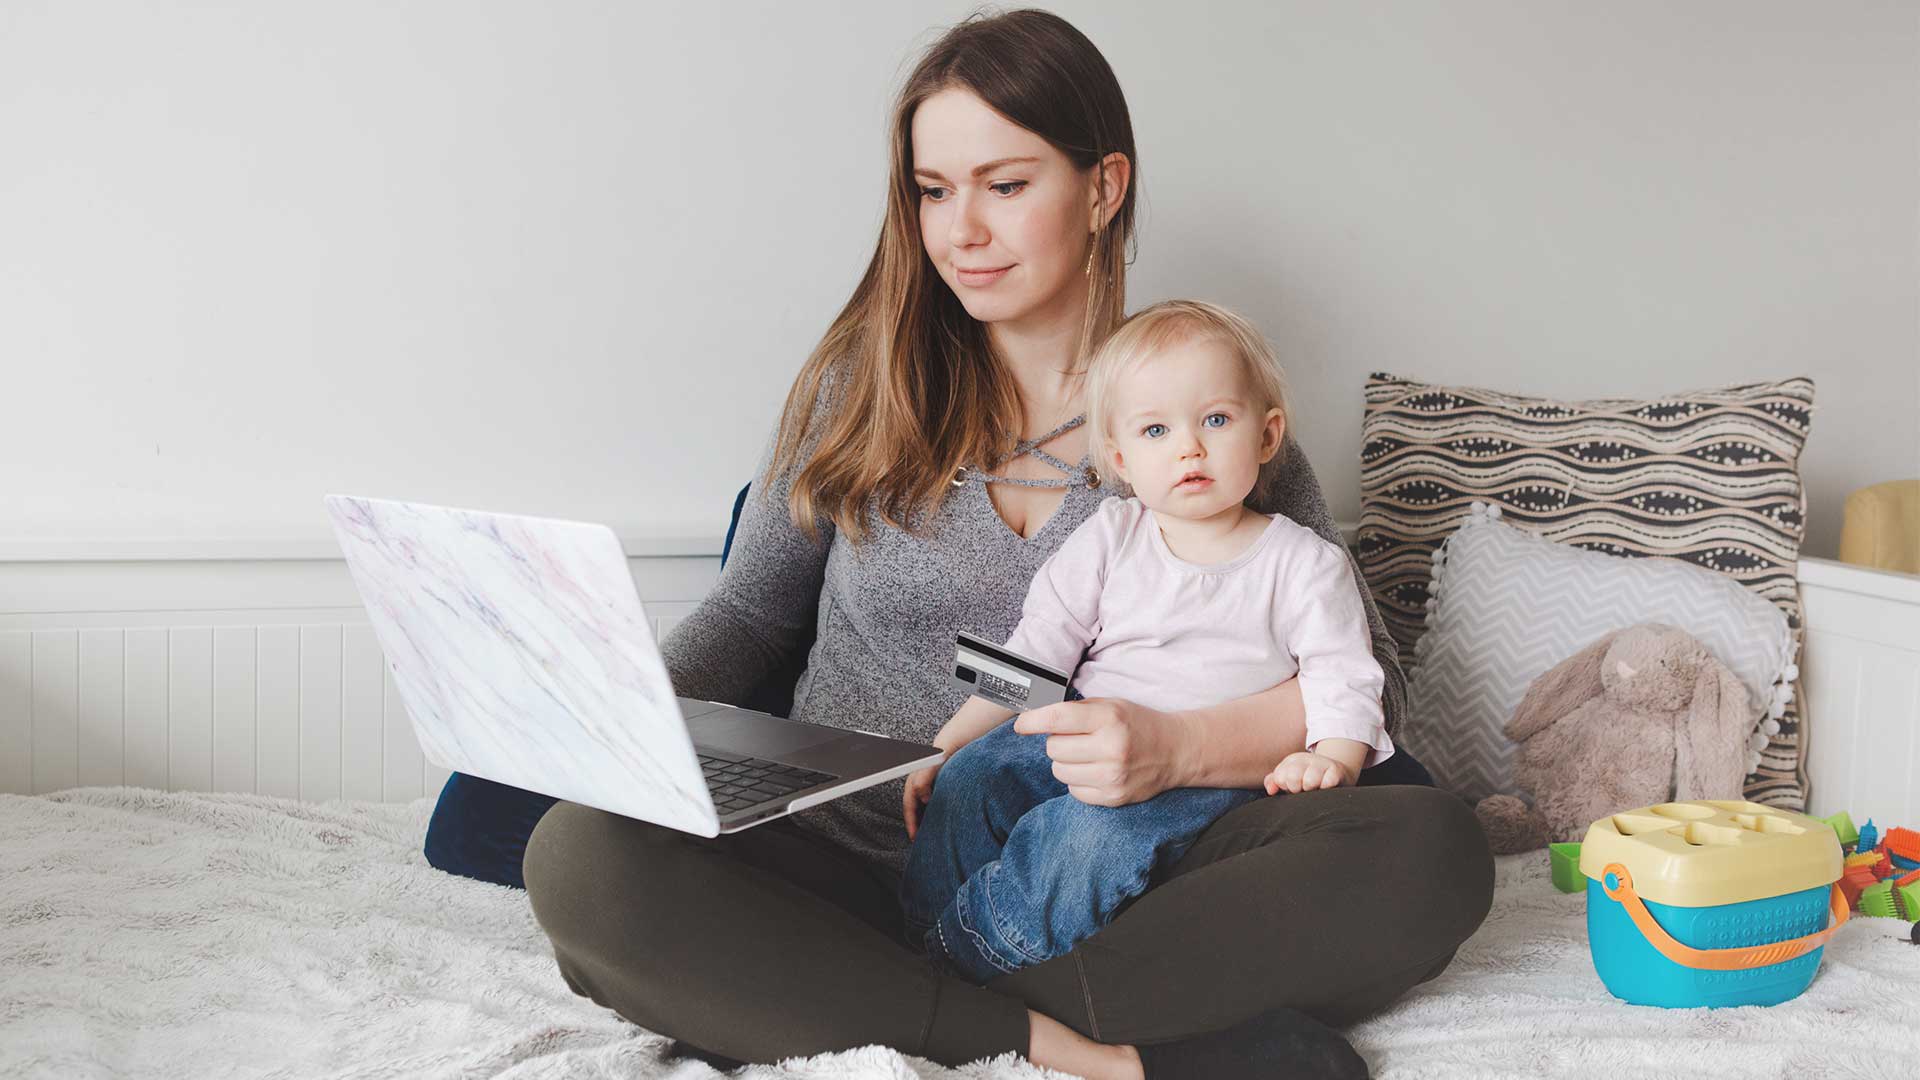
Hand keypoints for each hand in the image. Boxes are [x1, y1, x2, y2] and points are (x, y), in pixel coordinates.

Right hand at [902, 759, 943, 839]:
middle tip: (921, 841)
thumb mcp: (933, 764)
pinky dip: (934, 812)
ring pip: (923, 806)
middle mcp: (919, 784)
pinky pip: (933, 802)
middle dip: (916, 824)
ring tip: (930, 833)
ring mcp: (928, 785)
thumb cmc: (944, 751)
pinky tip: (942, 817)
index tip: (915, 837)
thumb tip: (921, 795)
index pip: (909, 807)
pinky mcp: (938, 785)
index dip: (911, 823)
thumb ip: (924, 778)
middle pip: (914, 809)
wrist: (956, 741)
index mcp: (914, 782)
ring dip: (925, 819)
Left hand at [1012, 696, 1182, 806]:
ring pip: (1059, 771)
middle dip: (1057, 741)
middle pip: (1053, 747)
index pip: (1056, 719)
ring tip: (1086, 755)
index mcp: (1109, 718)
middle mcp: (1111, 748)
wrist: (1176, 751)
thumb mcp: (1110, 705)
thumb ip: (1074, 709)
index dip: (1031, 721)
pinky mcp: (1113, 797)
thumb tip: (1032, 715)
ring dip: (1065, 762)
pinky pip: (1073, 791)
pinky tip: (1095, 770)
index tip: (1021, 724)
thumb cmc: (1136, 723)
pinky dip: (1077, 781)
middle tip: (1075, 737)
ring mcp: (1113, 776)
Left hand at [1264, 751, 1351, 793]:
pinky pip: (1328, 782)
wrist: (1337, 772)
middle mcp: (1306, 759)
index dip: (1285, 786)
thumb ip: (1274, 781)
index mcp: (1292, 760)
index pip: (1280, 777)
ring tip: (1315, 789)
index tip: (1293, 787)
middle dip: (1297, 789)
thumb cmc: (1308, 778)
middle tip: (1304, 789)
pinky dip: (1326, 788)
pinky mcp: (1336, 770)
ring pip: (1310, 780)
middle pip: (1293, 777)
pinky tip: (1326, 788)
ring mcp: (1322, 763)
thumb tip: (1271, 790)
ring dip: (1312, 790)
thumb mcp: (1289, 777)